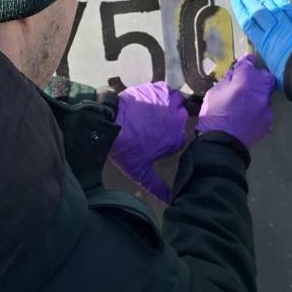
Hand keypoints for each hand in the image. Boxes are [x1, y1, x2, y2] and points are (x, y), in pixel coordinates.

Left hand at [109, 81, 186, 202]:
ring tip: (159, 108)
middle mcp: (176, 120)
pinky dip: (162, 92)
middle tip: (158, 123)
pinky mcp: (156, 90)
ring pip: (177, 100)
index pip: (181, 139)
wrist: (109, 123)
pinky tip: (154, 97)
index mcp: (175, 140)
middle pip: (181, 117)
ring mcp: (167, 103)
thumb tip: (170, 202)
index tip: (160, 139)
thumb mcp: (140, 173)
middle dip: (173, 120)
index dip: (170, 138)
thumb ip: (157, 187)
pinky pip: (166, 89)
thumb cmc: (125, 149)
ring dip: (172, 103)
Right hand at [196, 55, 273, 146]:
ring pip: (266, 94)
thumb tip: (234, 73)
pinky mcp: (268, 121)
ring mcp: (266, 108)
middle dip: (257, 76)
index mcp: (244, 83)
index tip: (243, 63)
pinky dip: (258, 110)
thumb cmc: (213, 117)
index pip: (249, 63)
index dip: (245, 62)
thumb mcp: (213, 94)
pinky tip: (248, 116)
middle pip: (265, 76)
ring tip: (246, 102)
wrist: (222, 144)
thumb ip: (226, 81)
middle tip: (247, 82)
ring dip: (257, 94)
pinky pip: (265, 110)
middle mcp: (260, 93)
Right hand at [230, 0, 291, 84]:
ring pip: (272, 7)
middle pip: (257, 11)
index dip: (241, 10)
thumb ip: (262, 66)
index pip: (249, 23)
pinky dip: (282, 1)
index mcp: (263, 43)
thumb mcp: (271, 74)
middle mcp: (273, 30)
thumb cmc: (290, 76)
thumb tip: (251, 65)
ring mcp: (287, 25)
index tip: (235, 0)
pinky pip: (289, 9)